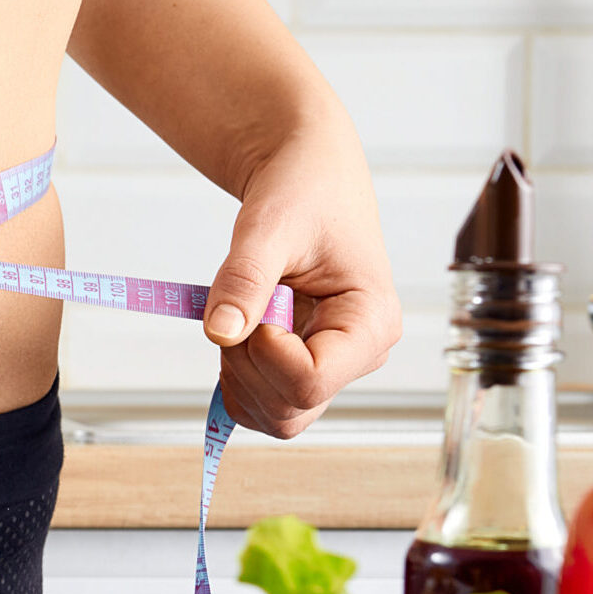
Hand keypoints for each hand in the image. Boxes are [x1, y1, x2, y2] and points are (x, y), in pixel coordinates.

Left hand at [201, 129, 402, 437]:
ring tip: (244, 311)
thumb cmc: (303, 191)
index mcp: (372, 322)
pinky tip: (239, 329)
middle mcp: (360, 354)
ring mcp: (334, 366)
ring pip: (275, 415)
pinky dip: (236, 377)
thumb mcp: (268, 225)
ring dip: (238, 372)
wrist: (306, 178)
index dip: (263, 354)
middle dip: (244, 365)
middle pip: (290, 409)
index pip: (310, 381)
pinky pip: (263, 404)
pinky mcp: (305, 368)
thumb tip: (220, 332)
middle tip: (241, 306)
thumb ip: (244, 278)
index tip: (257, 306)